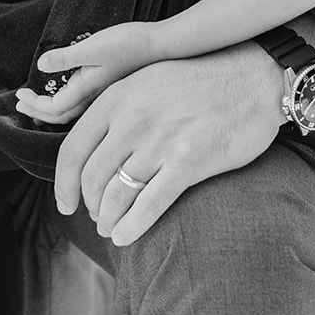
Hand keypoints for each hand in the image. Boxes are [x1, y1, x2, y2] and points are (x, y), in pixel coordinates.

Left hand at [15, 22, 160, 124]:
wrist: (165, 47)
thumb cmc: (131, 44)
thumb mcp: (95, 46)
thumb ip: (67, 57)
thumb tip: (41, 65)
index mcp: (88, 90)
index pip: (54, 109)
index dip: (34, 105)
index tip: (19, 96)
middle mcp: (96, 99)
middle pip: (62, 116)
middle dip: (39, 111)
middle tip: (23, 104)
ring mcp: (105, 97)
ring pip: (74, 113)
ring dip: (53, 110)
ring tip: (40, 105)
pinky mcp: (113, 89)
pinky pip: (86, 105)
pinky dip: (70, 103)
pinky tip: (70, 93)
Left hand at [53, 41, 285, 246]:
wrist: (251, 78)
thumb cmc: (200, 80)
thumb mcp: (148, 80)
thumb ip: (119, 108)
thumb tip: (96, 145)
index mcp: (118, 97)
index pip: (73, 149)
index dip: (63, 184)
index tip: (66, 203)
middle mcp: (132, 119)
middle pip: (92, 178)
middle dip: (90, 206)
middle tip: (97, 218)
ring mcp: (159, 142)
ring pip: (116, 195)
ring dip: (109, 220)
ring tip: (111, 228)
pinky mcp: (188, 162)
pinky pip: (148, 206)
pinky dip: (132, 227)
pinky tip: (125, 237)